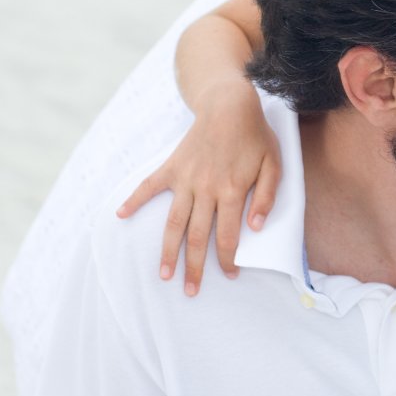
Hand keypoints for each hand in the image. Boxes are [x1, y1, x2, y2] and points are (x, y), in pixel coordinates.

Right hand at [117, 87, 281, 295]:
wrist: (229, 104)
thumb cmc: (255, 136)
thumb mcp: (274, 165)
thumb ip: (266, 197)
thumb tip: (255, 228)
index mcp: (231, 191)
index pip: (227, 236)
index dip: (228, 260)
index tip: (230, 275)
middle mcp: (204, 189)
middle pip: (197, 237)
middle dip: (193, 267)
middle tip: (190, 291)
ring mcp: (185, 179)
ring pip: (173, 222)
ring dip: (167, 250)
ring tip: (162, 275)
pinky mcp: (171, 166)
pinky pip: (148, 185)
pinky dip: (133, 200)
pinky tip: (120, 215)